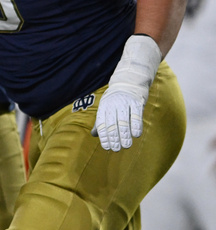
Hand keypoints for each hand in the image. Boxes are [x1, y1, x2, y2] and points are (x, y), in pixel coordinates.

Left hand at [92, 35, 161, 150]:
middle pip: (112, 124)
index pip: (102, 124)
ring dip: (125, 135)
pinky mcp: (136, 101)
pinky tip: (137, 135)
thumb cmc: (116, 98)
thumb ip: (101, 121)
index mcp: (104, 107)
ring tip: (126, 146)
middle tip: (117, 149)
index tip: (107, 147)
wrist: (129, 79)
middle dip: (114, 138)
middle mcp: (113, 105)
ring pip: (124, 121)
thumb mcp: (106, 108)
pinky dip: (136, 125)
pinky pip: (136, 115)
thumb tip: (94, 135)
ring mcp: (124, 103)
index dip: (104, 136)